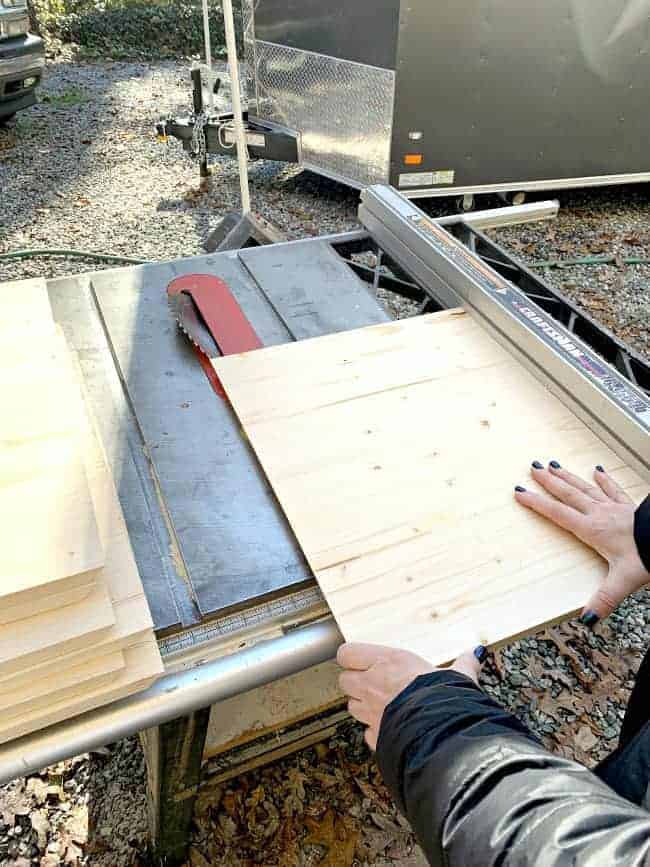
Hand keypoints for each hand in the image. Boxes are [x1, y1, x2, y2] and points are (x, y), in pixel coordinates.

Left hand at [337, 643, 485, 749]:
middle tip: (373, 683)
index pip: (347, 653)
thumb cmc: (445, 700)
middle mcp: (372, 684)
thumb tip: (474, 654)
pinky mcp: (375, 736)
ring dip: (362, 706)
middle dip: (355, 682)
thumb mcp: (457, 676)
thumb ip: (463, 665)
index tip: (363, 660)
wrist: (441, 736)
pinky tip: (390, 728)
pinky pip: (367, 732)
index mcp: (388, 662)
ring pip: (351, 706)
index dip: (353, 657)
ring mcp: (370, 712)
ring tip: (381, 706)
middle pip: (344, 680)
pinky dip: (374, 731)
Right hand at [515, 461, 648, 622]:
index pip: (558, 514)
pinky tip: (597, 470)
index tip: (520, 493)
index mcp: (592, 529)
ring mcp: (614, 507)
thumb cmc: (647, 555)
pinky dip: (604, 480)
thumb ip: (604, 599)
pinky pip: (613, 489)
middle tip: (534, 468)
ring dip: (569, 477)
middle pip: (569, 494)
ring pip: (586, 488)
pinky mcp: (628, 506)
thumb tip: (587, 619)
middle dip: (549, 482)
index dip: (537, 504)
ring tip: (554, 465)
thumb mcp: (623, 581)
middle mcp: (599, 514)